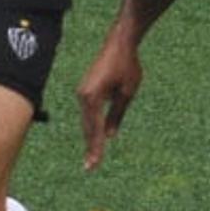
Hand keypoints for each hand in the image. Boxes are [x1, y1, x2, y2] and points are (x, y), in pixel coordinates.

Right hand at [76, 40, 141, 170]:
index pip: (96, 129)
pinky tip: (94, 137)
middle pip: (88, 127)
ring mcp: (82, 92)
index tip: (94, 164)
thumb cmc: (127, 66)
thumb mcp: (127, 93)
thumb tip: (110, 136)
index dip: (96, 148)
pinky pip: (88, 112)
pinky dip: (91, 125)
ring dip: (90, 137)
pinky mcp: (85, 89)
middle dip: (91, 147)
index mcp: (93, 97)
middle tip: (90, 167)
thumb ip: (117, 115)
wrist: (119, 43)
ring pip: (87, 120)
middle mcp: (83, 95)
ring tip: (92, 156)